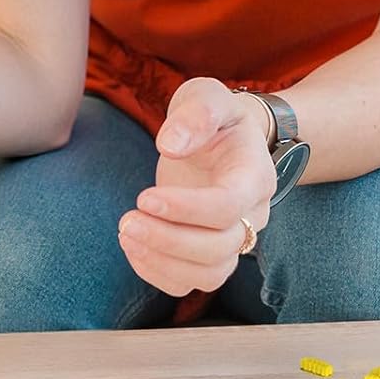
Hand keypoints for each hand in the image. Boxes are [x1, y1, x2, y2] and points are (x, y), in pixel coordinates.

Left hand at [117, 77, 277, 296]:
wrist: (223, 134)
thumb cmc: (213, 114)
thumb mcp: (207, 96)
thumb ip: (194, 114)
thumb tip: (170, 144)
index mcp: (254, 175)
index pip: (229, 206)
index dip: (187, 209)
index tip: (144, 198)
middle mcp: (252, 214)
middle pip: (221, 248)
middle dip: (169, 240)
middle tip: (126, 221)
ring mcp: (234, 237)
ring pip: (211, 274)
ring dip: (164, 263)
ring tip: (125, 235)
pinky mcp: (210, 251)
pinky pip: (192, 282)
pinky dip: (159, 274)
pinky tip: (132, 248)